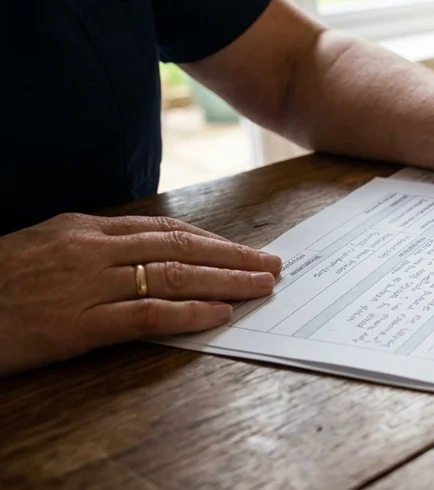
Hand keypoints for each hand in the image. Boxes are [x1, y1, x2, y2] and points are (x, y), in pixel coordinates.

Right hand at [0, 213, 281, 375]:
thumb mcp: (41, 249)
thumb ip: (91, 248)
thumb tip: (139, 254)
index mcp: (83, 228)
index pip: (164, 229)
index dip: (210, 239)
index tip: (243, 248)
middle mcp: (91, 250)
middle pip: (180, 247)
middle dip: (233, 255)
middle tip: (273, 263)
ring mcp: (86, 286)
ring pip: (174, 277)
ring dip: (226, 281)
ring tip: (263, 286)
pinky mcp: (77, 325)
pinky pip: (147, 315)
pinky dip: (189, 313)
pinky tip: (221, 313)